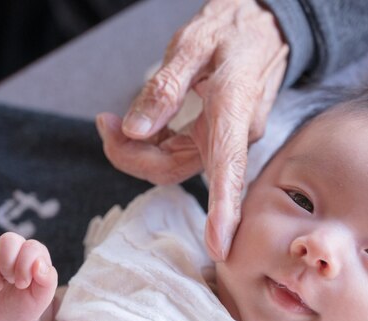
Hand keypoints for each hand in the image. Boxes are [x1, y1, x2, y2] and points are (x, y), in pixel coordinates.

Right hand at [0, 232, 57, 320]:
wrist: (6, 319)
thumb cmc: (27, 305)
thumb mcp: (42, 298)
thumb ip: (48, 280)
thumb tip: (39, 264)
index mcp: (36, 254)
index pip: (30, 247)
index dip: (24, 266)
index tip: (23, 284)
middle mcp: (16, 249)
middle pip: (8, 239)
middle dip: (7, 265)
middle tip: (11, 282)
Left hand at [97, 0, 287, 260]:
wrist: (263, 29)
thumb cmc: (232, 30)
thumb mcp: (193, 44)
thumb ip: (164, 88)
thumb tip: (136, 131)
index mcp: (233, 109)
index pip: (228, 167)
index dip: (223, 208)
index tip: (219, 244)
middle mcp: (234, 136)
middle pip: (177, 168)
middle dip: (133, 157)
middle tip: (104, 123)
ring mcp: (226, 142)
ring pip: (174, 164)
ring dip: (138, 151)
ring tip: (112, 121)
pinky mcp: (218, 141)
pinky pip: (179, 154)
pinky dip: (152, 144)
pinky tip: (140, 125)